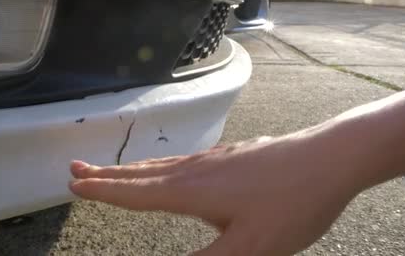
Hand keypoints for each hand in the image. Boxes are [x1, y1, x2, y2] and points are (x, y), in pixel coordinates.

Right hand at [69, 134, 362, 255]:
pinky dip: (159, 167)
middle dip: (106, 174)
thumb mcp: (252, 248)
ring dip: (130, 169)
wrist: (330, 157)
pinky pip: (182, 162)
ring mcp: (214, 159)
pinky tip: (168, 170)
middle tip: (75, 168)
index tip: (74, 185)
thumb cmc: (293, 203)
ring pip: (161, 165)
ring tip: (109, 171)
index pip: (137, 192)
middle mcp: (197, 170)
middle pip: (141, 173)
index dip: (104, 190)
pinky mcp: (230, 157)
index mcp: (193, 191)